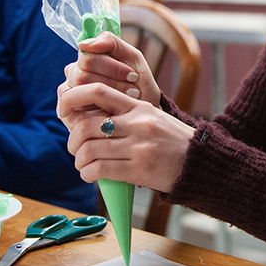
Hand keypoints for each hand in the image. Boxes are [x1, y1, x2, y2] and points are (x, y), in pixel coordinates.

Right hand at [57, 32, 160, 107]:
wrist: (144, 113)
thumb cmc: (138, 85)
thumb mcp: (132, 58)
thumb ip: (110, 42)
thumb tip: (83, 44)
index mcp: (85, 58)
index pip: (86, 56)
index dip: (112, 67)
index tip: (133, 75)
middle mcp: (72, 74)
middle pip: (81, 75)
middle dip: (113, 83)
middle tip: (133, 90)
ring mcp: (68, 94)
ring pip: (81, 90)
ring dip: (111, 95)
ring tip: (129, 100)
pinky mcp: (67, 114)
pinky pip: (79, 109)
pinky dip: (104, 110)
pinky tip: (116, 112)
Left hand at [57, 81, 193, 192]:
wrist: (199, 162)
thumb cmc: (172, 140)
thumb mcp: (151, 117)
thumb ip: (124, 114)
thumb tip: (87, 117)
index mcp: (139, 106)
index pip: (99, 91)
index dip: (74, 97)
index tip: (65, 107)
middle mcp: (137, 124)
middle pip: (87, 126)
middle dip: (73, 140)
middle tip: (76, 148)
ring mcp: (138, 147)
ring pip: (89, 151)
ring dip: (80, 161)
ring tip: (84, 164)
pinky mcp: (139, 170)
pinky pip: (100, 170)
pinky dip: (88, 174)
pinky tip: (91, 174)